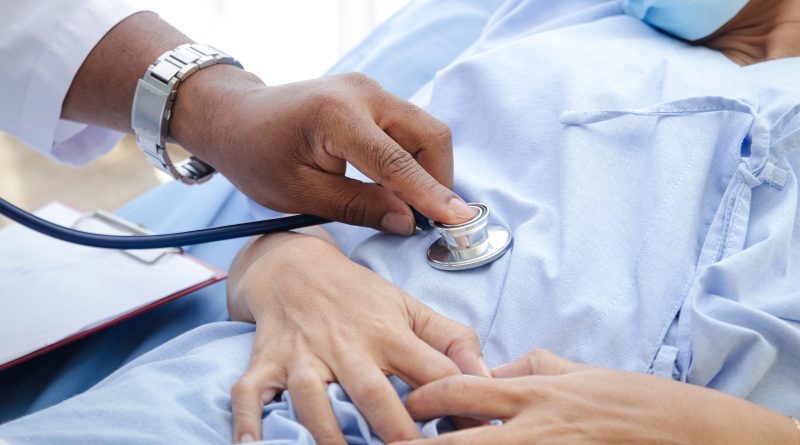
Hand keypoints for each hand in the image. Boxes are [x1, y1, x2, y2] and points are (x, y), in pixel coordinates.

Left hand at [171, 68, 474, 233]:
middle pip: (429, 135)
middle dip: (438, 180)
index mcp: (337, 116)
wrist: (235, 118)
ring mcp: (370, 89)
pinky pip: (411, 127)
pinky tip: (402, 186)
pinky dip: (416, 158)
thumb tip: (407, 222)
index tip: (460, 220)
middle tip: (431, 221)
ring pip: (426, 130)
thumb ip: (357, 206)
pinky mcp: (372, 96)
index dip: (431, 194)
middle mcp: (363, 93)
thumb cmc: (256, 157)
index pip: (397, 161)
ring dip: (430, 170)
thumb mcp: (299, 194)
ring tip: (415, 207)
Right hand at [227, 233, 488, 443]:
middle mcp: (346, 345)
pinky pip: (250, 392)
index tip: (473, 434)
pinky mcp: (266, 361)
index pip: (430, 372)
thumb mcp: (410, 307)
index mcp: (388, 333)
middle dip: (395, 432)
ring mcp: (302, 355)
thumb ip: (452, 340)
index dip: (455, 405)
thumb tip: (488, 377)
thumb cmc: (360, 296)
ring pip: (312, 399)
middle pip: (372, 393)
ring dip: (327, 435)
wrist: (295, 267)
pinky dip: (247, 420)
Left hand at [397, 349, 798, 444]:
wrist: (692, 433)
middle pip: (458, 440)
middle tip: (388, 441)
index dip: (425, 396)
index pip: (463, 389)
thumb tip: (497, 371)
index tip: (405, 403)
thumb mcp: (581, 372)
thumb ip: (534, 368)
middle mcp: (533, 427)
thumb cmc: (637, 401)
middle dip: (418, 444)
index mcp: (535, 392)